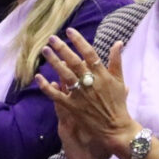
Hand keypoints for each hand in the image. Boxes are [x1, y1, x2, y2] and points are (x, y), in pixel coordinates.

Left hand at [36, 28, 138, 158]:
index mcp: (102, 75)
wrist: (115, 127)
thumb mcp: (120, 80)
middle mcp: (90, 83)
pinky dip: (46, 86)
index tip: (69, 31)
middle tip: (51, 38)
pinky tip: (38, 77)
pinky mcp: (72, 107)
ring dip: (54, 62)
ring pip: (64, 75)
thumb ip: (116, 60)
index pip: (89, 53)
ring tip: (45, 51)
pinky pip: (56, 95)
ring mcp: (80, 95)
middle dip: (62, 48)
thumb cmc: (118, 103)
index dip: (79, 41)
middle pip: (74, 62)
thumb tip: (118, 42)